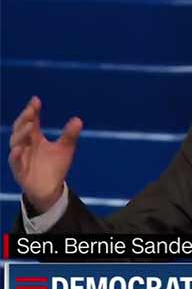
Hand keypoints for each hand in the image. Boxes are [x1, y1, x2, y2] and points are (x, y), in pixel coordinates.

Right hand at [8, 96, 82, 211]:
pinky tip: (18, 149)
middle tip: (31, 111)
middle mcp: (25, 145)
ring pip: (16, 143)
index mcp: (35, 138)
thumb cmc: (55, 166)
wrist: (50, 188)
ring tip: (29, 125)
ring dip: (21, 134)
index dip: (32, 111)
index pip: (31, 121)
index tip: (36, 100)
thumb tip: (78, 120)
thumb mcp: (65, 149)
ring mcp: (21, 157)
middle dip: (25, 119)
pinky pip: (15, 163)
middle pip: (21, 129)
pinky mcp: (20, 171)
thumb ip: (70, 135)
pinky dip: (15, 156)